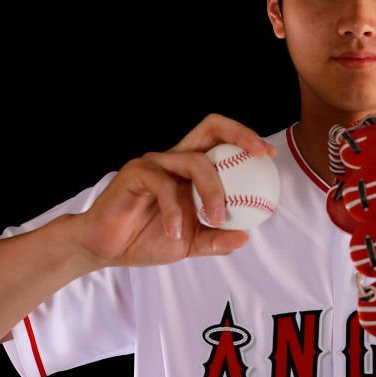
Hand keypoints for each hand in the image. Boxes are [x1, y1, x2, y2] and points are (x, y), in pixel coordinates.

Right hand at [74, 114, 276, 267]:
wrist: (106, 249)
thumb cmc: (147, 239)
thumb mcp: (191, 243)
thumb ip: (217, 239)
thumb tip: (245, 236)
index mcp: (190, 168)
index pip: (221, 140)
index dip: (246, 139)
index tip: (268, 155)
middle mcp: (174, 158)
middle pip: (209, 127)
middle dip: (240, 135)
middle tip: (258, 156)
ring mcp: (154, 163)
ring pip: (194, 161)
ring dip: (213, 191)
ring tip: (217, 218)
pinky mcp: (134, 174)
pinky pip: (163, 186)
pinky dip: (175, 211)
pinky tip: (177, 232)